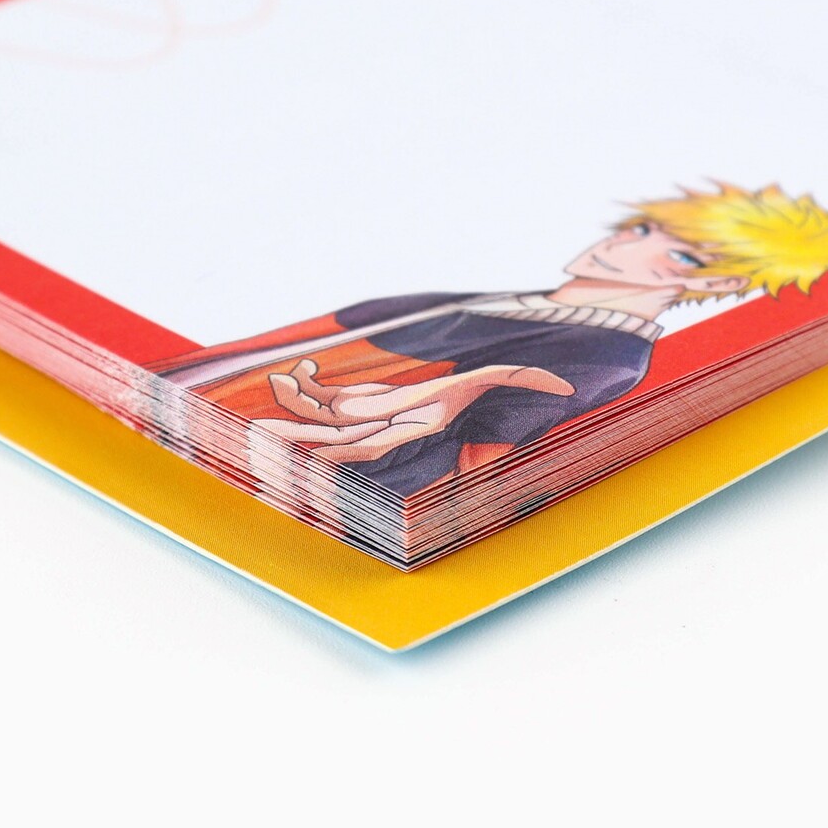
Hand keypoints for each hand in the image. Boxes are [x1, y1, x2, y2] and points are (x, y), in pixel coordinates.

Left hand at [249, 358, 573, 463]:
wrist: (461, 390)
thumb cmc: (480, 390)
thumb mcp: (498, 379)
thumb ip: (524, 381)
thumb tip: (562, 387)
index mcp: (412, 430)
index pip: (373, 449)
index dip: (344, 454)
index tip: (315, 458)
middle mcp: (384, 430)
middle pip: (336, 440)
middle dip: (303, 439)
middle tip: (265, 437)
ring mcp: (367, 417)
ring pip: (323, 420)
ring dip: (296, 410)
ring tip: (272, 393)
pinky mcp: (358, 402)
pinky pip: (326, 399)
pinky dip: (309, 387)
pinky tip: (299, 369)